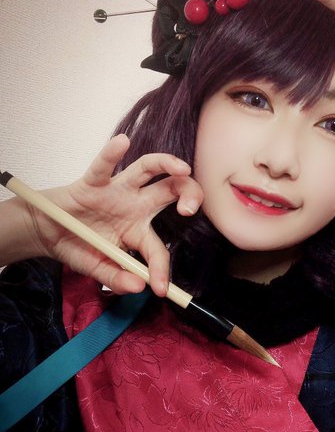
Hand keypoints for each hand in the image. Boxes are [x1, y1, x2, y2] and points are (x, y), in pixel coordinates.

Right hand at [28, 134, 203, 295]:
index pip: (159, 249)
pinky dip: (111, 154)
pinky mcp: (93, 183)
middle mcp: (135, 206)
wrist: (46, 233)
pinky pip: (102, 166)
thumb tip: (139, 286)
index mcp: (139, 231)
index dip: (162, 269)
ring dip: (166, 165)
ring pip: (147, 169)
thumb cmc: (77, 246)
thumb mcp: (98, 269)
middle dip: (189, 195)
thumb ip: (116, 278)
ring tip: (182, 168)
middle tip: (190, 209)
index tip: (160, 289)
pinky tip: (122, 142)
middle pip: (171, 192)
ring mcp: (117, 191)